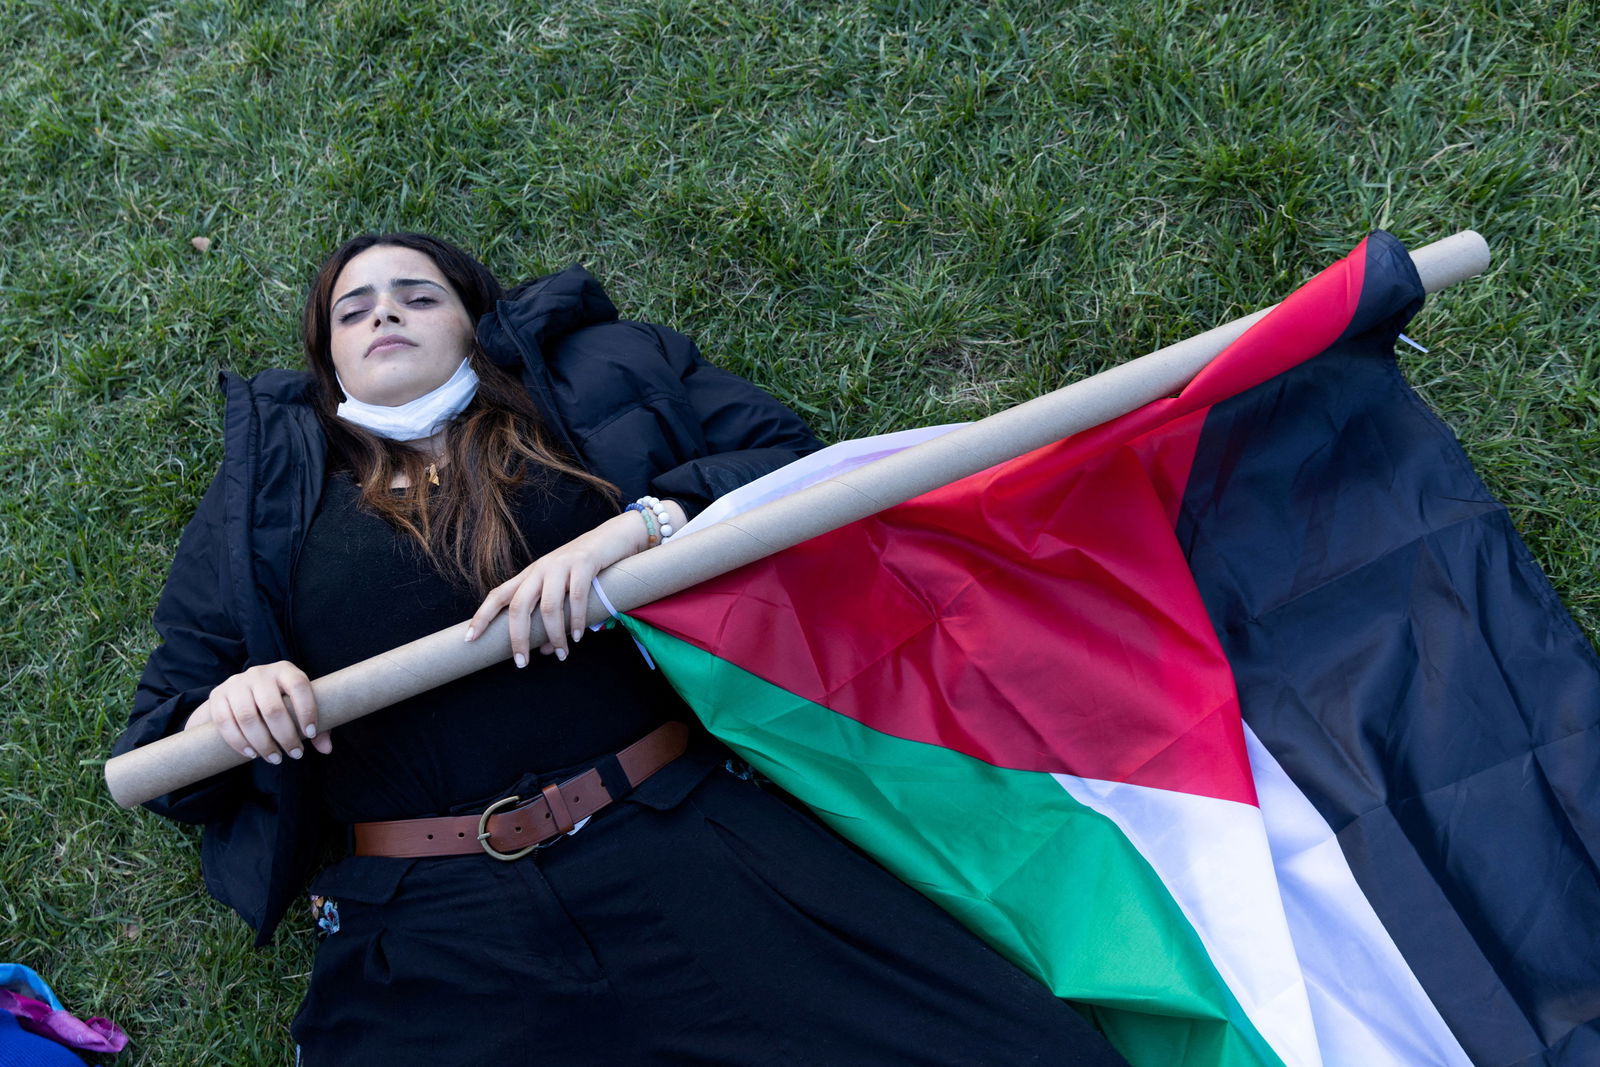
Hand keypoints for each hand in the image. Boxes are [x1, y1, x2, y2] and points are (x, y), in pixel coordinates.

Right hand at [184, 660, 330, 762]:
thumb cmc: (280, 703)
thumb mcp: (298, 707)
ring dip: (262, 743)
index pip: (299, 686)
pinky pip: (225, 722)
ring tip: (275, 758)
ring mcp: (236, 683)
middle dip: (285, 736)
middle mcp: (259, 673)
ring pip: (247, 717)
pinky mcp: (217, 696)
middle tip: (294, 755)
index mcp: (285, 671)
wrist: (240, 694)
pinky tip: (252, 754)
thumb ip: (317, 727)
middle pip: (272, 708)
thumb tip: (326, 749)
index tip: (311, 734)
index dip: (307, 711)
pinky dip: (238, 742)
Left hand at [465, 500, 685, 664]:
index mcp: (530, 575)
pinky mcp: (583, 562)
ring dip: (554, 635)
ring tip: (562, 654)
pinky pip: (575, 597)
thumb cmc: (588, 570)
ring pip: (548, 606)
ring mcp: (561, 564)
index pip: (498, 595)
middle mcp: (540, 568)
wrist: (615, 536)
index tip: (470, 639)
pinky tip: (578, 636)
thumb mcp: (566, 594)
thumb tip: (546, 651)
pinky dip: (575, 620)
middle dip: (517, 638)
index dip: (481, 616)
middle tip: (522, 663)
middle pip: (518, 606)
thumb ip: (554, 620)